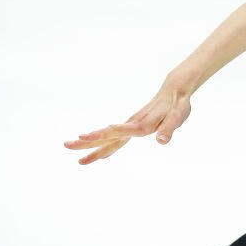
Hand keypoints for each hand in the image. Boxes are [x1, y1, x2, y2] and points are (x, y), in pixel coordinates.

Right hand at [63, 84, 191, 164]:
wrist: (174, 90)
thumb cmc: (178, 105)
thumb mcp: (178, 117)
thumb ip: (169, 129)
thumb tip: (161, 141)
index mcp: (143, 123)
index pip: (124, 131)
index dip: (108, 134)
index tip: (88, 136)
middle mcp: (133, 124)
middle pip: (108, 134)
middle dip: (87, 141)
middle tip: (67, 145)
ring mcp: (130, 124)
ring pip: (107, 135)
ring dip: (89, 143)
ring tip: (69, 147)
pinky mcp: (131, 126)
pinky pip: (114, 137)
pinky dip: (103, 144)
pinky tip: (99, 155)